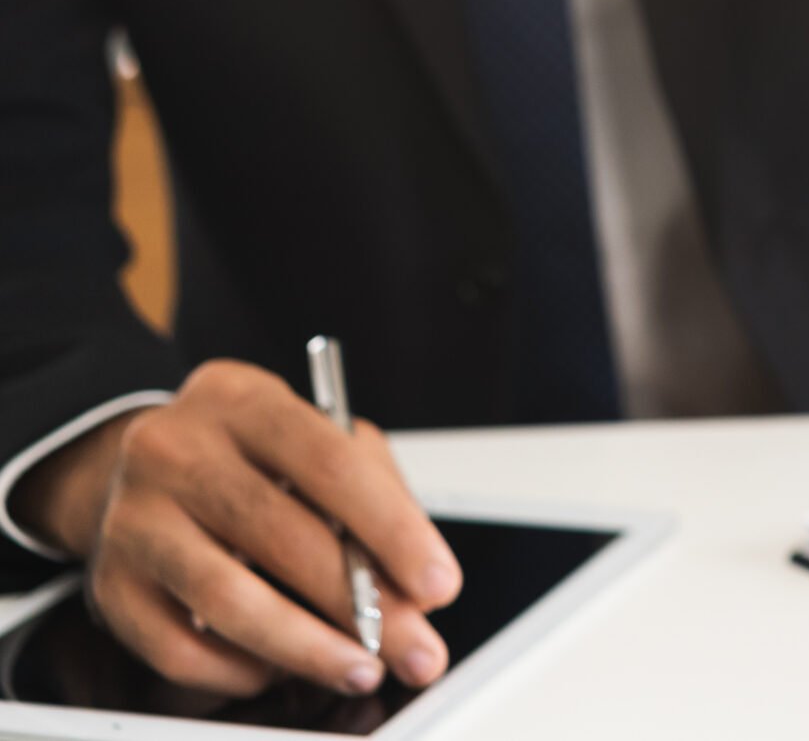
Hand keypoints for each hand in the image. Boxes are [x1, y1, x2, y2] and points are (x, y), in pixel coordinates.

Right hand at [13, 361, 461, 697]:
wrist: (130, 468)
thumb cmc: (249, 459)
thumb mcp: (317, 440)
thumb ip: (376, 496)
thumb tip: (418, 586)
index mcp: (241, 400)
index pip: (329, 462)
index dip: (391, 529)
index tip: (438, 583)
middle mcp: (176, 451)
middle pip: (280, 535)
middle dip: (361, 605)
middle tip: (415, 647)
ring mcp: (133, 518)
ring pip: (225, 599)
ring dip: (306, 647)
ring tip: (360, 668)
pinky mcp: (109, 585)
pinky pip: (176, 647)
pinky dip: (238, 669)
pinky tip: (281, 668)